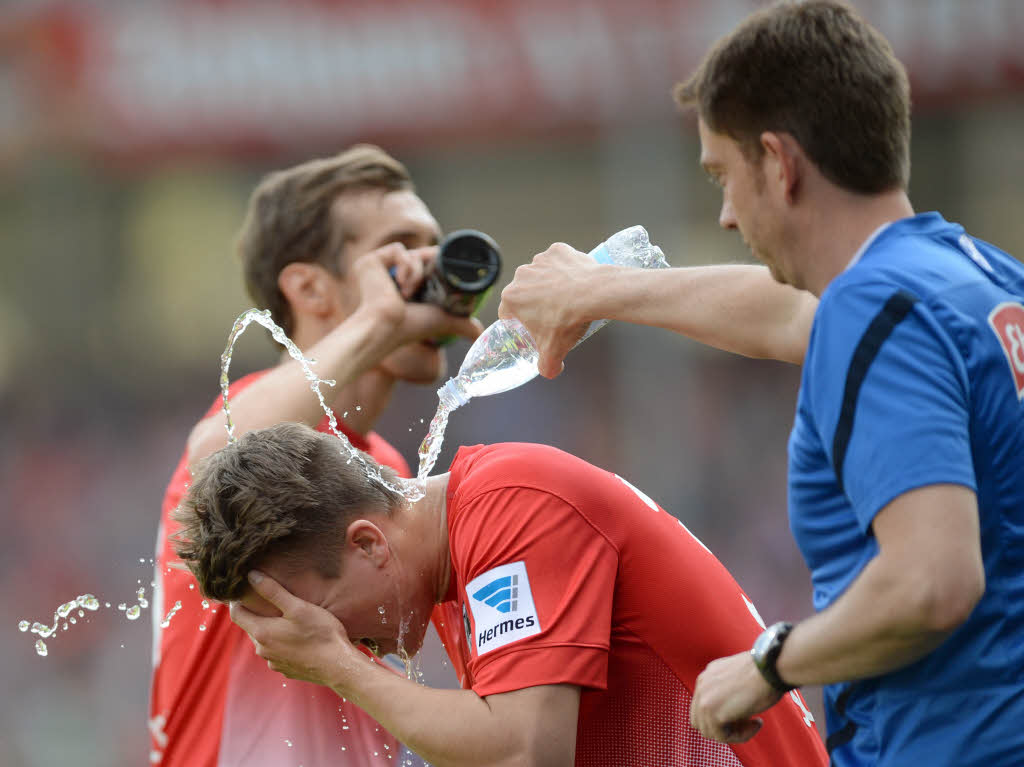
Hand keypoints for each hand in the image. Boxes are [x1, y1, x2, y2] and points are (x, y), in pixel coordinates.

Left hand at [230, 571, 366, 690]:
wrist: (338, 666)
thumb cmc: (320, 633)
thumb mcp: (297, 607)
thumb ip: (273, 591)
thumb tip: (251, 576)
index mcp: (262, 632)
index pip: (237, 614)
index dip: (237, 601)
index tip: (243, 591)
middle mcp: (263, 650)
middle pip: (251, 627)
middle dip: (257, 614)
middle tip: (270, 602)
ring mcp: (274, 662)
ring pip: (265, 641)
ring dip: (271, 630)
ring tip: (288, 619)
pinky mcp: (286, 670)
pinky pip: (277, 653)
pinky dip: (282, 643)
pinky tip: (299, 638)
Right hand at [352, 244, 482, 345]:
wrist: (386, 326)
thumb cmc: (410, 328)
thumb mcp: (443, 322)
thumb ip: (462, 326)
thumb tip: (480, 335)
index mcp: (408, 285)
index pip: (428, 264)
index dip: (439, 266)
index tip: (447, 276)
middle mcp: (393, 274)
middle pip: (422, 256)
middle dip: (429, 270)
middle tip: (425, 288)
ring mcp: (381, 266)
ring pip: (413, 254)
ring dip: (417, 272)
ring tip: (407, 294)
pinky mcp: (371, 260)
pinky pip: (399, 250)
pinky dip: (405, 265)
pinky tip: (399, 285)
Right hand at [498, 243, 596, 378]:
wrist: (594, 294)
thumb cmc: (568, 320)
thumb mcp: (554, 352)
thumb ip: (546, 367)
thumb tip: (549, 371)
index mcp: (512, 298)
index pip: (508, 313)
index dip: (519, 322)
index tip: (532, 327)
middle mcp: (521, 275)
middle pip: (524, 292)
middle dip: (536, 303)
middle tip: (554, 314)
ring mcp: (540, 260)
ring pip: (542, 275)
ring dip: (550, 284)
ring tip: (569, 297)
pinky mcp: (558, 250)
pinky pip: (558, 260)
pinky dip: (565, 269)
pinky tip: (576, 280)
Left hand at [689, 651, 782, 742]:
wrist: (771, 668)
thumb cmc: (764, 674)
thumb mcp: (737, 679)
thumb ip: (726, 692)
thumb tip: (729, 714)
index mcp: (707, 676)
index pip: (703, 707)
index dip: (721, 717)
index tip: (744, 715)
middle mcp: (702, 685)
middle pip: (700, 721)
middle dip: (722, 727)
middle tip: (747, 722)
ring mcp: (704, 699)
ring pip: (710, 732)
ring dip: (733, 733)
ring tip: (754, 722)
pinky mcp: (712, 711)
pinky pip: (722, 737)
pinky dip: (741, 736)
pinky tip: (757, 723)